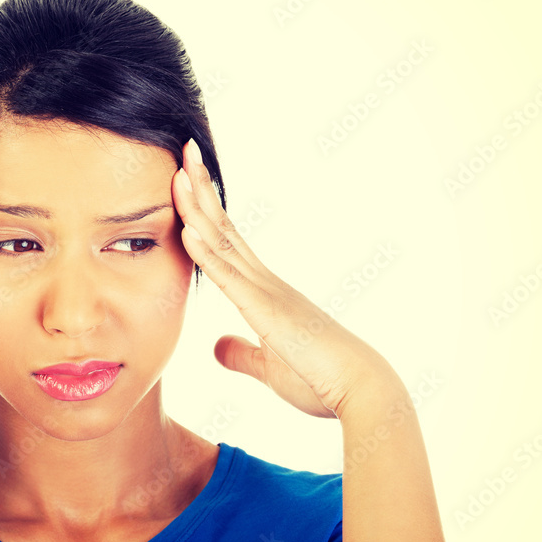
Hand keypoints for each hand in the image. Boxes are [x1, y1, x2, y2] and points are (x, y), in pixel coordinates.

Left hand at [171, 139, 407, 419]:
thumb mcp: (269, 367)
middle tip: (184, 150)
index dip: (205, 210)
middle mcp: (266, 281)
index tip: (187, 180)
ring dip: (198, 207)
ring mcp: (268, 292)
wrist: (362, 391)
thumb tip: (216, 347)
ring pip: (225, 242)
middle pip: (225, 227)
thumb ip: (242, 354)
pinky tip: (188, 229)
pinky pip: (230, 279)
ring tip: (179, 171)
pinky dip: (207, 253)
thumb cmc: (322, 380)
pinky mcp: (268, 312)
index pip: (227, 242)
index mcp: (265, 292)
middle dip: (200, 189)